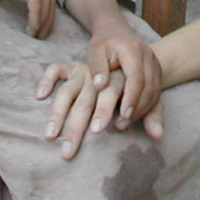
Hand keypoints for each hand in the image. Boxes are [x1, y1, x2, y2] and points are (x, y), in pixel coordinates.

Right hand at [0, 0, 56, 37]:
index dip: (43, 9)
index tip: (38, 23)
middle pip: (49, 0)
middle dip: (48, 19)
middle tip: (42, 36)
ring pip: (46, 3)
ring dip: (43, 22)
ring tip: (37, 36)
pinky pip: (36, 1)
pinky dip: (36, 16)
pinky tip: (32, 28)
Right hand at [37, 61, 164, 158]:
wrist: (123, 49)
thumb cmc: (136, 82)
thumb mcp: (149, 94)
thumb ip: (153, 114)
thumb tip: (158, 136)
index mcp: (122, 76)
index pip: (120, 91)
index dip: (115, 110)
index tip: (112, 128)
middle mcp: (100, 74)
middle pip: (88, 100)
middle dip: (79, 126)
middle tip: (70, 150)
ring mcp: (83, 70)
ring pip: (68, 91)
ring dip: (58, 113)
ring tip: (50, 136)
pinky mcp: (71, 67)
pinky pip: (55, 70)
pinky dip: (46, 80)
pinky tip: (40, 95)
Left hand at [86, 17, 162, 128]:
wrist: (117, 30)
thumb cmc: (104, 43)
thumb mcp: (95, 51)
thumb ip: (96, 67)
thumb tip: (99, 85)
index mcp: (133, 50)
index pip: (136, 78)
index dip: (131, 98)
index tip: (123, 115)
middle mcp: (149, 57)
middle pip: (149, 87)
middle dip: (137, 108)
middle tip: (122, 124)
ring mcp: (155, 64)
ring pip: (155, 91)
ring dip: (143, 110)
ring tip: (125, 123)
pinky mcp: (157, 71)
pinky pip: (156, 91)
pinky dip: (147, 106)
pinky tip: (134, 116)